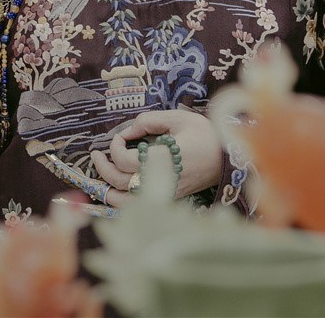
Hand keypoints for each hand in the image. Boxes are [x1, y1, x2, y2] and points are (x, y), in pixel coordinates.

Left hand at [90, 109, 221, 206]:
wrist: (228, 158)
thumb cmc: (205, 134)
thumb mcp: (178, 118)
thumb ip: (149, 121)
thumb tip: (128, 131)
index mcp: (163, 159)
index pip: (125, 160)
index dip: (115, 147)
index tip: (119, 137)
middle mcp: (161, 179)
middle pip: (120, 182)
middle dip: (102, 168)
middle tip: (95, 154)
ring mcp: (164, 193)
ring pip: (125, 202)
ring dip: (107, 190)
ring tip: (100, 176)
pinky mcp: (168, 199)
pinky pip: (138, 205)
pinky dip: (122, 200)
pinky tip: (116, 188)